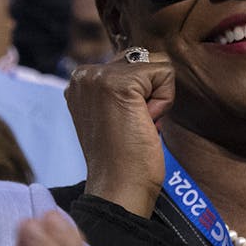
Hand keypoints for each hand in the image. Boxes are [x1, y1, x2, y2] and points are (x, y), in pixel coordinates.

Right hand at [65, 48, 175, 217]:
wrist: (118, 186)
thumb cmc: (122, 157)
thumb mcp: (112, 112)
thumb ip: (119, 86)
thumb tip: (146, 63)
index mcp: (80, 80)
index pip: (131, 63)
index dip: (139, 95)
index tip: (123, 124)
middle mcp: (84, 74)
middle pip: (144, 59)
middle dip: (149, 93)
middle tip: (132, 125)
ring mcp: (99, 76)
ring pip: (156, 64)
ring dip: (157, 97)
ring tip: (137, 124)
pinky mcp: (121, 82)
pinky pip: (166, 74)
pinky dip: (164, 102)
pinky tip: (144, 123)